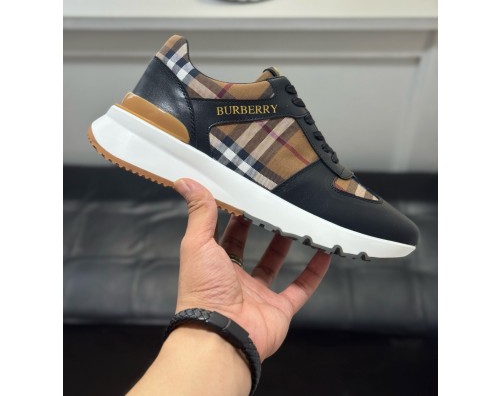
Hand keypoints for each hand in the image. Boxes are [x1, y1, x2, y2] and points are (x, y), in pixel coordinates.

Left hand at [174, 178, 330, 360]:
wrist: (221, 336)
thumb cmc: (204, 289)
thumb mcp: (198, 243)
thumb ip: (199, 213)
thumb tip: (185, 181)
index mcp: (214, 263)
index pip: (227, 233)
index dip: (237, 214)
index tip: (249, 194)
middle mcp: (235, 278)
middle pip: (251, 248)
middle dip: (261, 227)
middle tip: (275, 204)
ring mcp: (259, 294)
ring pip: (274, 265)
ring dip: (285, 245)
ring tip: (297, 221)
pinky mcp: (280, 309)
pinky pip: (301, 288)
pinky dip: (314, 272)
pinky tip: (324, 252)